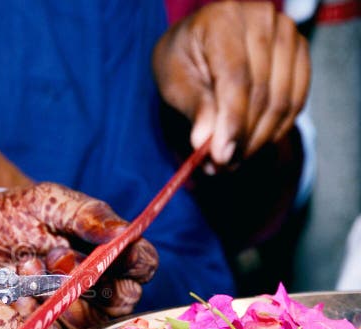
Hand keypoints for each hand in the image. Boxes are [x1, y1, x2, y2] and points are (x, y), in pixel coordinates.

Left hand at [0, 183, 157, 328]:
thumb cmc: (17, 214)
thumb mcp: (51, 202)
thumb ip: (87, 214)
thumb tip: (122, 231)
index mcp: (108, 254)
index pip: (143, 265)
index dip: (137, 261)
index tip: (119, 252)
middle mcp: (97, 287)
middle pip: (123, 302)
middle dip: (91, 279)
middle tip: (58, 255)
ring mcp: (70, 312)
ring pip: (88, 321)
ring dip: (59, 294)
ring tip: (27, 264)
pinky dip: (34, 315)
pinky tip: (16, 294)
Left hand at [153, 1, 309, 165]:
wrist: (201, 40)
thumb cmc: (182, 58)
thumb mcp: (174, 79)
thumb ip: (194, 107)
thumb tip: (205, 142)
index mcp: (224, 20)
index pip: (236, 78)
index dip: (231, 121)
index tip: (221, 155)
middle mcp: (262, 19)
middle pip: (261, 92)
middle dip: (242, 136)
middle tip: (222, 165)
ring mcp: (287, 33)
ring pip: (283, 101)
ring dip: (259, 139)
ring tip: (233, 158)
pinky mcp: (300, 52)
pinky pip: (296, 101)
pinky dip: (276, 129)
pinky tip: (253, 143)